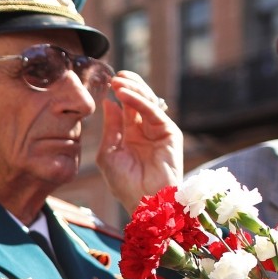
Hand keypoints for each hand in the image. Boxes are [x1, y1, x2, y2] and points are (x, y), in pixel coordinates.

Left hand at [98, 70, 181, 208]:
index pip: (128, 107)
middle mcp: (147, 130)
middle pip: (140, 101)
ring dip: (133, 90)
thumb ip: (111, 127)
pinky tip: (124, 95)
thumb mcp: (109, 152)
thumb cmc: (124, 183)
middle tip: (115, 77)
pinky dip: (139, 102)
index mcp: (132, 135)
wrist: (143, 202)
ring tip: (117, 82)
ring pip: (148, 102)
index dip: (120, 93)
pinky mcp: (170, 133)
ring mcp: (160, 131)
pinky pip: (153, 112)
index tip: (106, 82)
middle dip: (128, 86)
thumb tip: (109, 103)